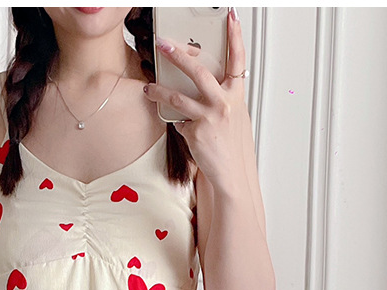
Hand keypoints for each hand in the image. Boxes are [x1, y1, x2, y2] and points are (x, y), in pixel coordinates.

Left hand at [145, 9, 248, 196]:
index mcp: (236, 95)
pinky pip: (180, 121)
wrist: (231, 173)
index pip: (237, 59)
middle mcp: (224, 103)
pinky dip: (179, 123)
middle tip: (164, 45)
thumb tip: (205, 86)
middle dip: (178, 56)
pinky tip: (182, 128)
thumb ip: (222, 98)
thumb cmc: (231, 146)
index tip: (230, 17)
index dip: (235, 36)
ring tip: (149, 88)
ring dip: (159, 90)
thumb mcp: (233, 115)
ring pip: (178, 96)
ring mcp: (209, 117)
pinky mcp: (196, 132)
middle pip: (198, 71)